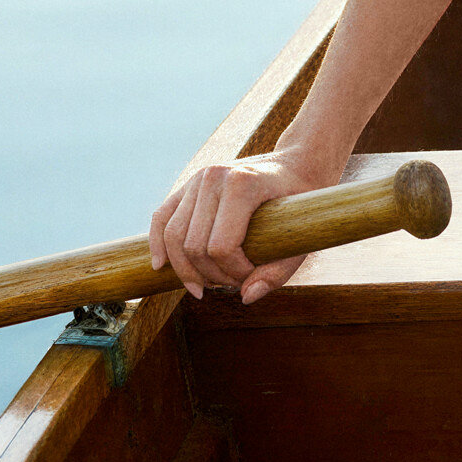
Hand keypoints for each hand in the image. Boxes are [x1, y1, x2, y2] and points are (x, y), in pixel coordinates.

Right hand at [148, 147, 340, 306]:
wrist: (297, 164)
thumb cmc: (302, 202)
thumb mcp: (302, 237)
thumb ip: (278, 272)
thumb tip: (246, 298)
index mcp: (241, 184)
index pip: (221, 247)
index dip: (233, 273)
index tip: (251, 276)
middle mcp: (213, 177)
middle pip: (194, 246)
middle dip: (211, 275)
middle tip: (232, 284)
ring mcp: (197, 178)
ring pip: (173, 236)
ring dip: (186, 269)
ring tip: (206, 284)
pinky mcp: (188, 185)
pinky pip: (162, 218)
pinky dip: (159, 244)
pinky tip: (161, 266)